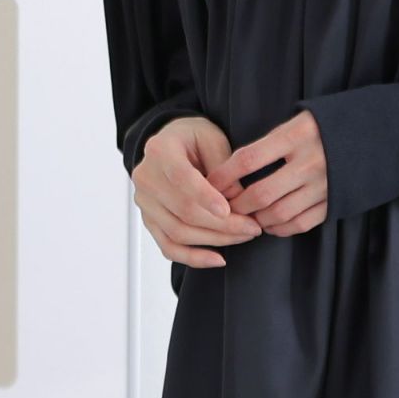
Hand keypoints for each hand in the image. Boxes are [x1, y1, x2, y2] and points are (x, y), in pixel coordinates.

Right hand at [131, 116, 262, 267]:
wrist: (172, 143)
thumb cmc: (195, 138)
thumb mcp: (214, 138)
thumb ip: (224, 167)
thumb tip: (235, 201)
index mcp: (160, 150)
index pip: (182, 179)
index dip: (205, 197)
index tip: (229, 210)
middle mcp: (146, 178)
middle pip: (183, 211)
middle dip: (222, 224)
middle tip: (252, 227)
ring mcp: (145, 202)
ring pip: (178, 233)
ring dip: (215, 240)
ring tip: (243, 236)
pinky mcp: (150, 221)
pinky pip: (169, 247)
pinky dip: (193, 258)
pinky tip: (218, 259)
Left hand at [204, 109, 327, 235]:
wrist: (371, 135)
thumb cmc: (323, 127)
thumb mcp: (297, 122)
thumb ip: (269, 143)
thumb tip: (231, 169)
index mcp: (297, 136)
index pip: (248, 159)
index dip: (224, 175)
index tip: (209, 183)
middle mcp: (310, 162)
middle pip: (260, 194)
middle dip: (237, 205)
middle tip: (224, 207)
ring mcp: (323, 185)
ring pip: (278, 213)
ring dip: (256, 219)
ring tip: (246, 216)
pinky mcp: (333, 202)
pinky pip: (299, 224)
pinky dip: (279, 228)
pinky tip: (269, 223)